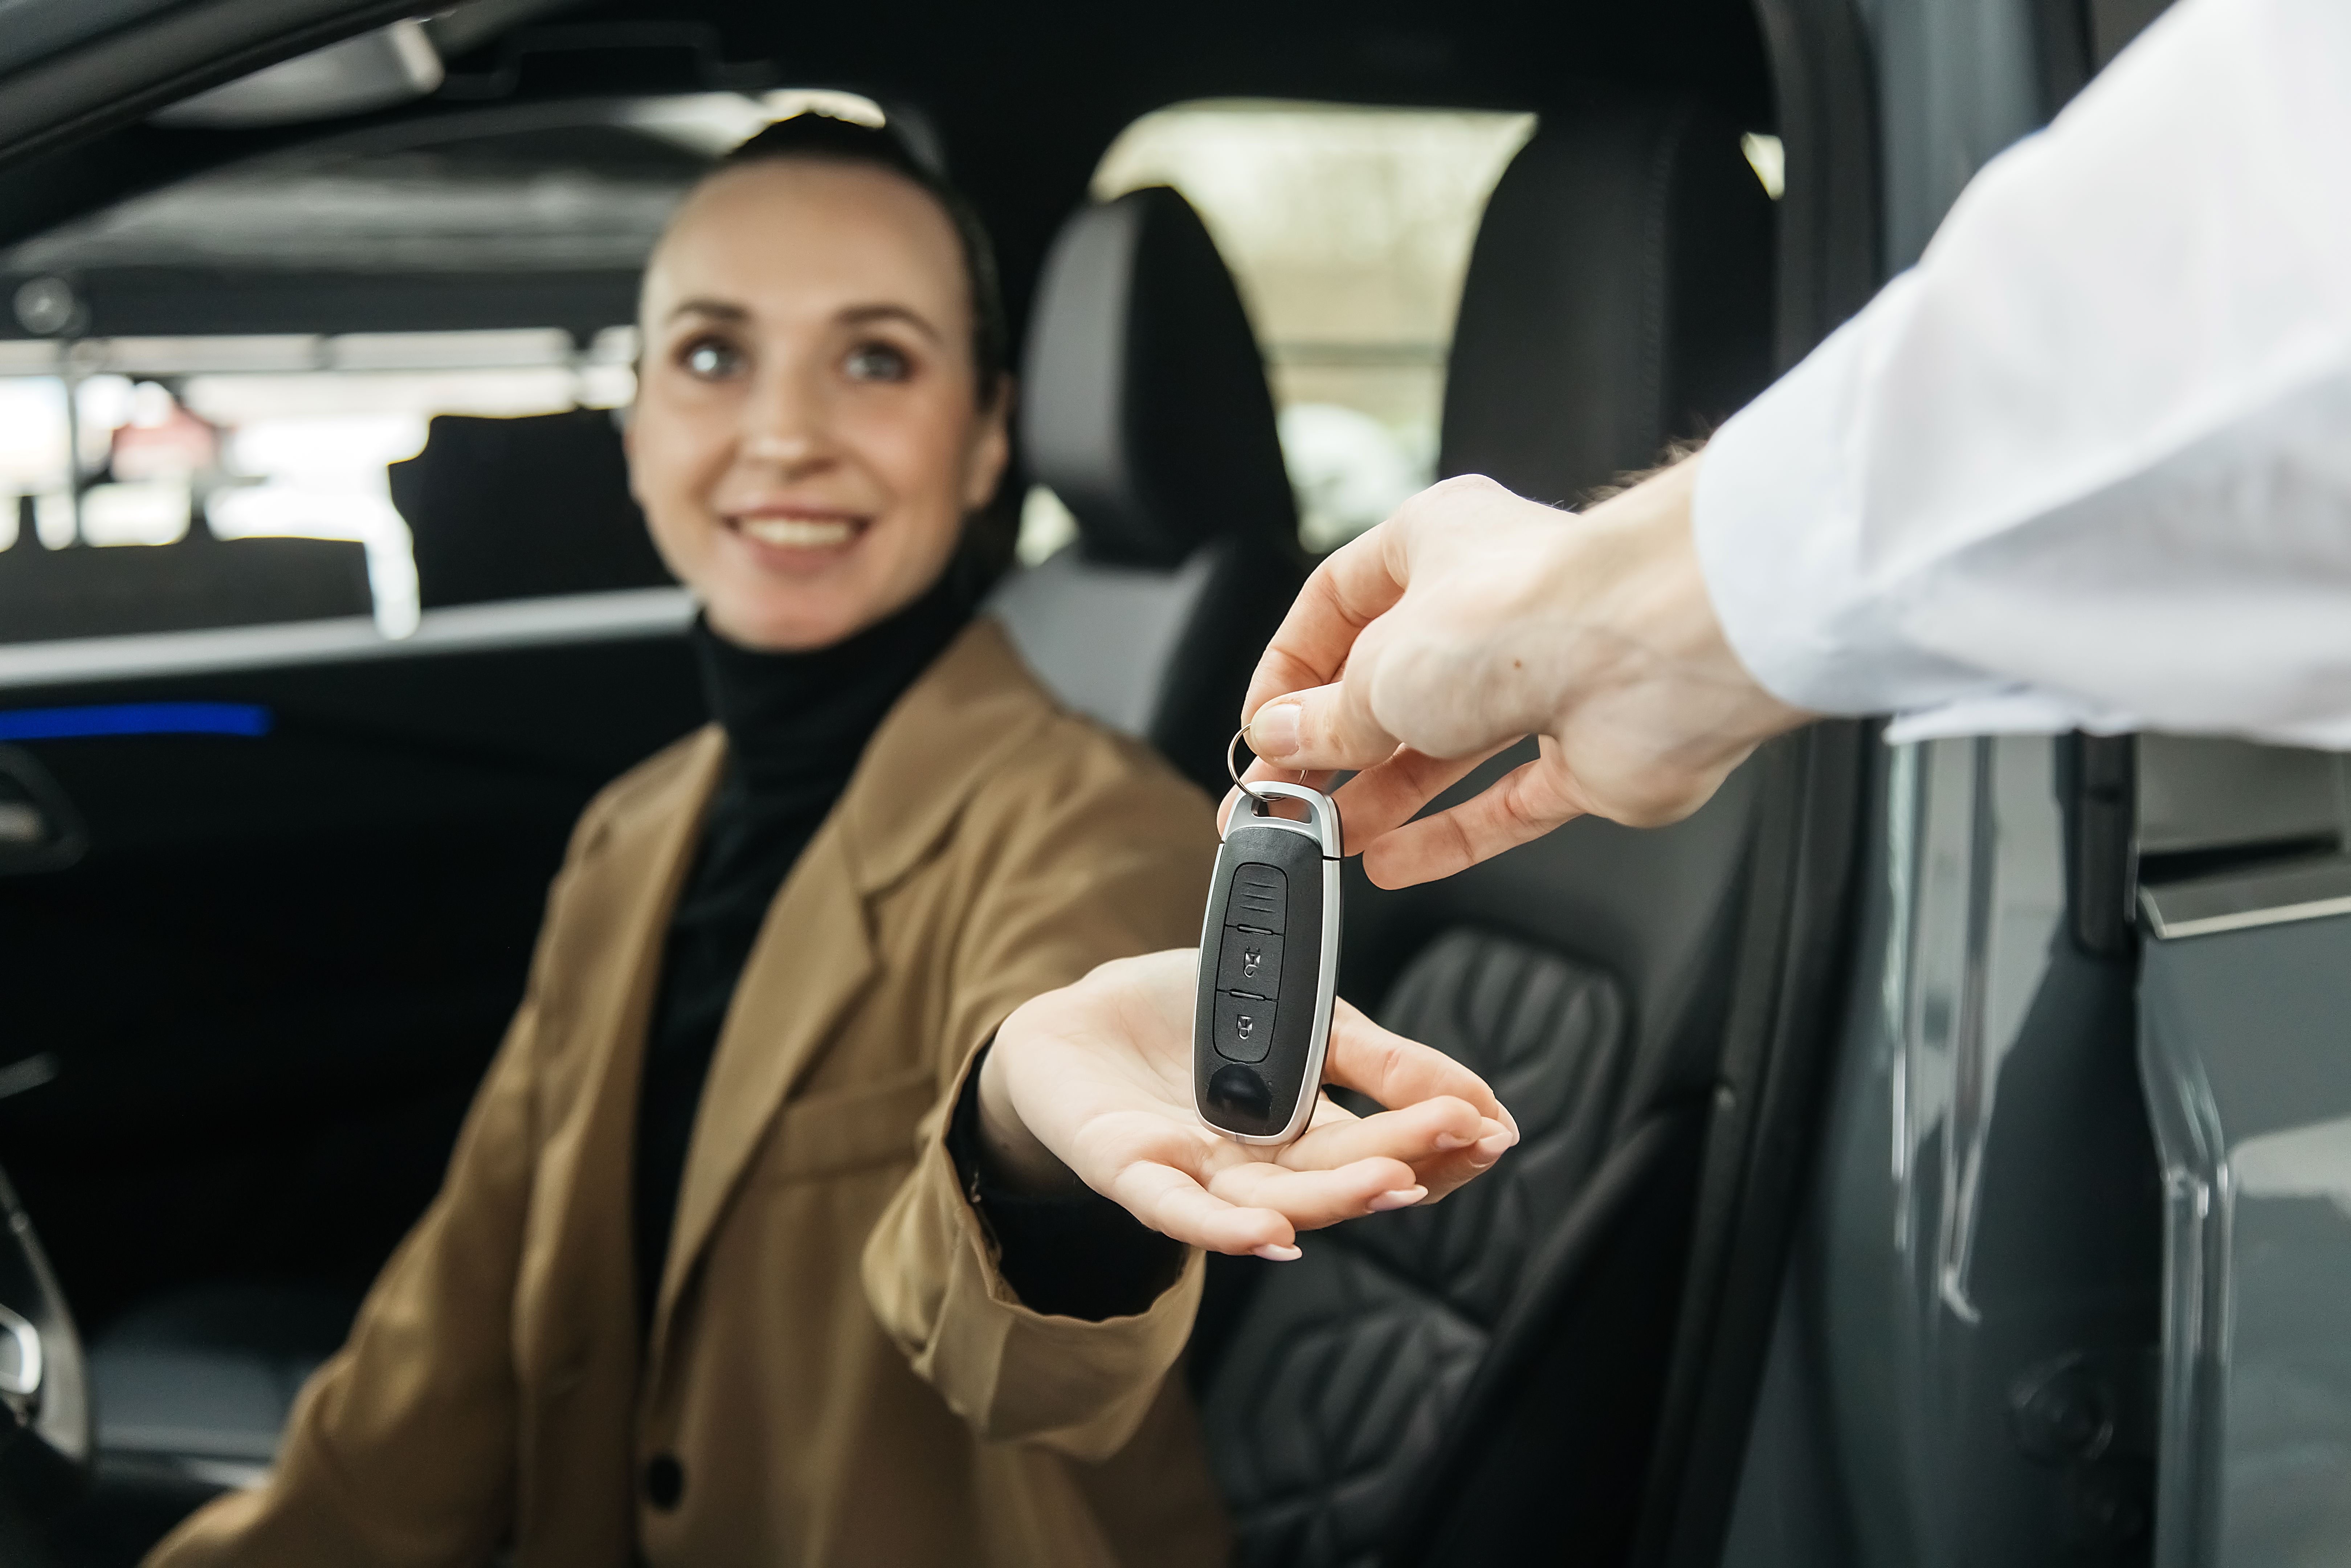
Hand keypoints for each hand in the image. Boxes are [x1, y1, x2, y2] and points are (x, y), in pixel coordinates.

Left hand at [977, 950, 1517, 1259]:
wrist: (1080, 1014)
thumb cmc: (1186, 1017)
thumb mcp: (1301, 1013)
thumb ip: (1378, 1058)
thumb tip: (1478, 1097)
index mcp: (1304, 1128)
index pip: (1382, 1147)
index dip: (1437, 1142)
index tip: (1494, 1126)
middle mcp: (1259, 1165)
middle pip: (1339, 1174)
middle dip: (1405, 1159)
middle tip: (1466, 1140)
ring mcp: (1199, 1174)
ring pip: (1277, 1199)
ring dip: (1339, 1198)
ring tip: (1399, 1184)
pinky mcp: (1133, 1171)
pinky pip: (1181, 1211)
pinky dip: (1227, 1228)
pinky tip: (1275, 1239)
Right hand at [1227, 457, 1810, 887]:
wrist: (1655, 653)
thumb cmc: (1525, 614)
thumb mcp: (1378, 672)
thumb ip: (1328, 717)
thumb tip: (1284, 737)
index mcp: (1438, 543)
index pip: (1339, 602)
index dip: (1291, 667)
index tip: (1261, 725)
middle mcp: (1493, 603)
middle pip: (1391, 682)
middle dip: (1329, 746)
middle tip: (1275, 798)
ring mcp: (1544, 677)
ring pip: (1446, 745)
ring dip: (1378, 795)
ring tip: (1320, 836)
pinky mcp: (1585, 748)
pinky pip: (1506, 801)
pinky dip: (1450, 834)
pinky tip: (1394, 861)